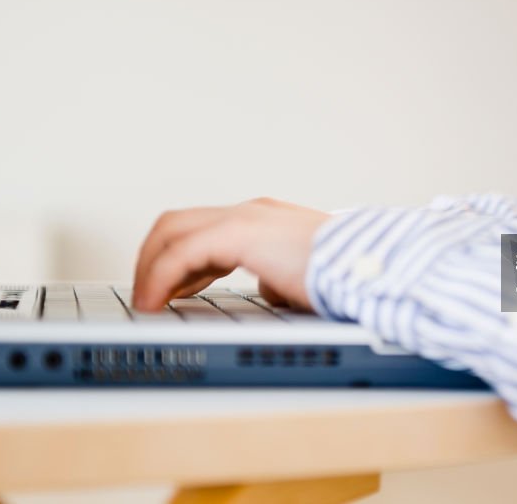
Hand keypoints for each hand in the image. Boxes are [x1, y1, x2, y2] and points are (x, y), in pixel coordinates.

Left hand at [131, 197, 331, 312]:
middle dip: (153, 259)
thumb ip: (279, 278)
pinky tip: (154, 303)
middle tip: (149, 295)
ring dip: (149, 267)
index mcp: (266, 221)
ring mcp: (245, 217)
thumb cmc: (349, 277)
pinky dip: (158, 278)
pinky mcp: (240, 232)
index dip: (179, 263)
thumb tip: (267, 292)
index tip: (173, 292)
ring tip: (145, 302)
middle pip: (178, 223)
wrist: (371, 269)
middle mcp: (251, 212)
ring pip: (171, 230)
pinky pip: (179, 253)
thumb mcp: (303, 277)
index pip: (205, 230)